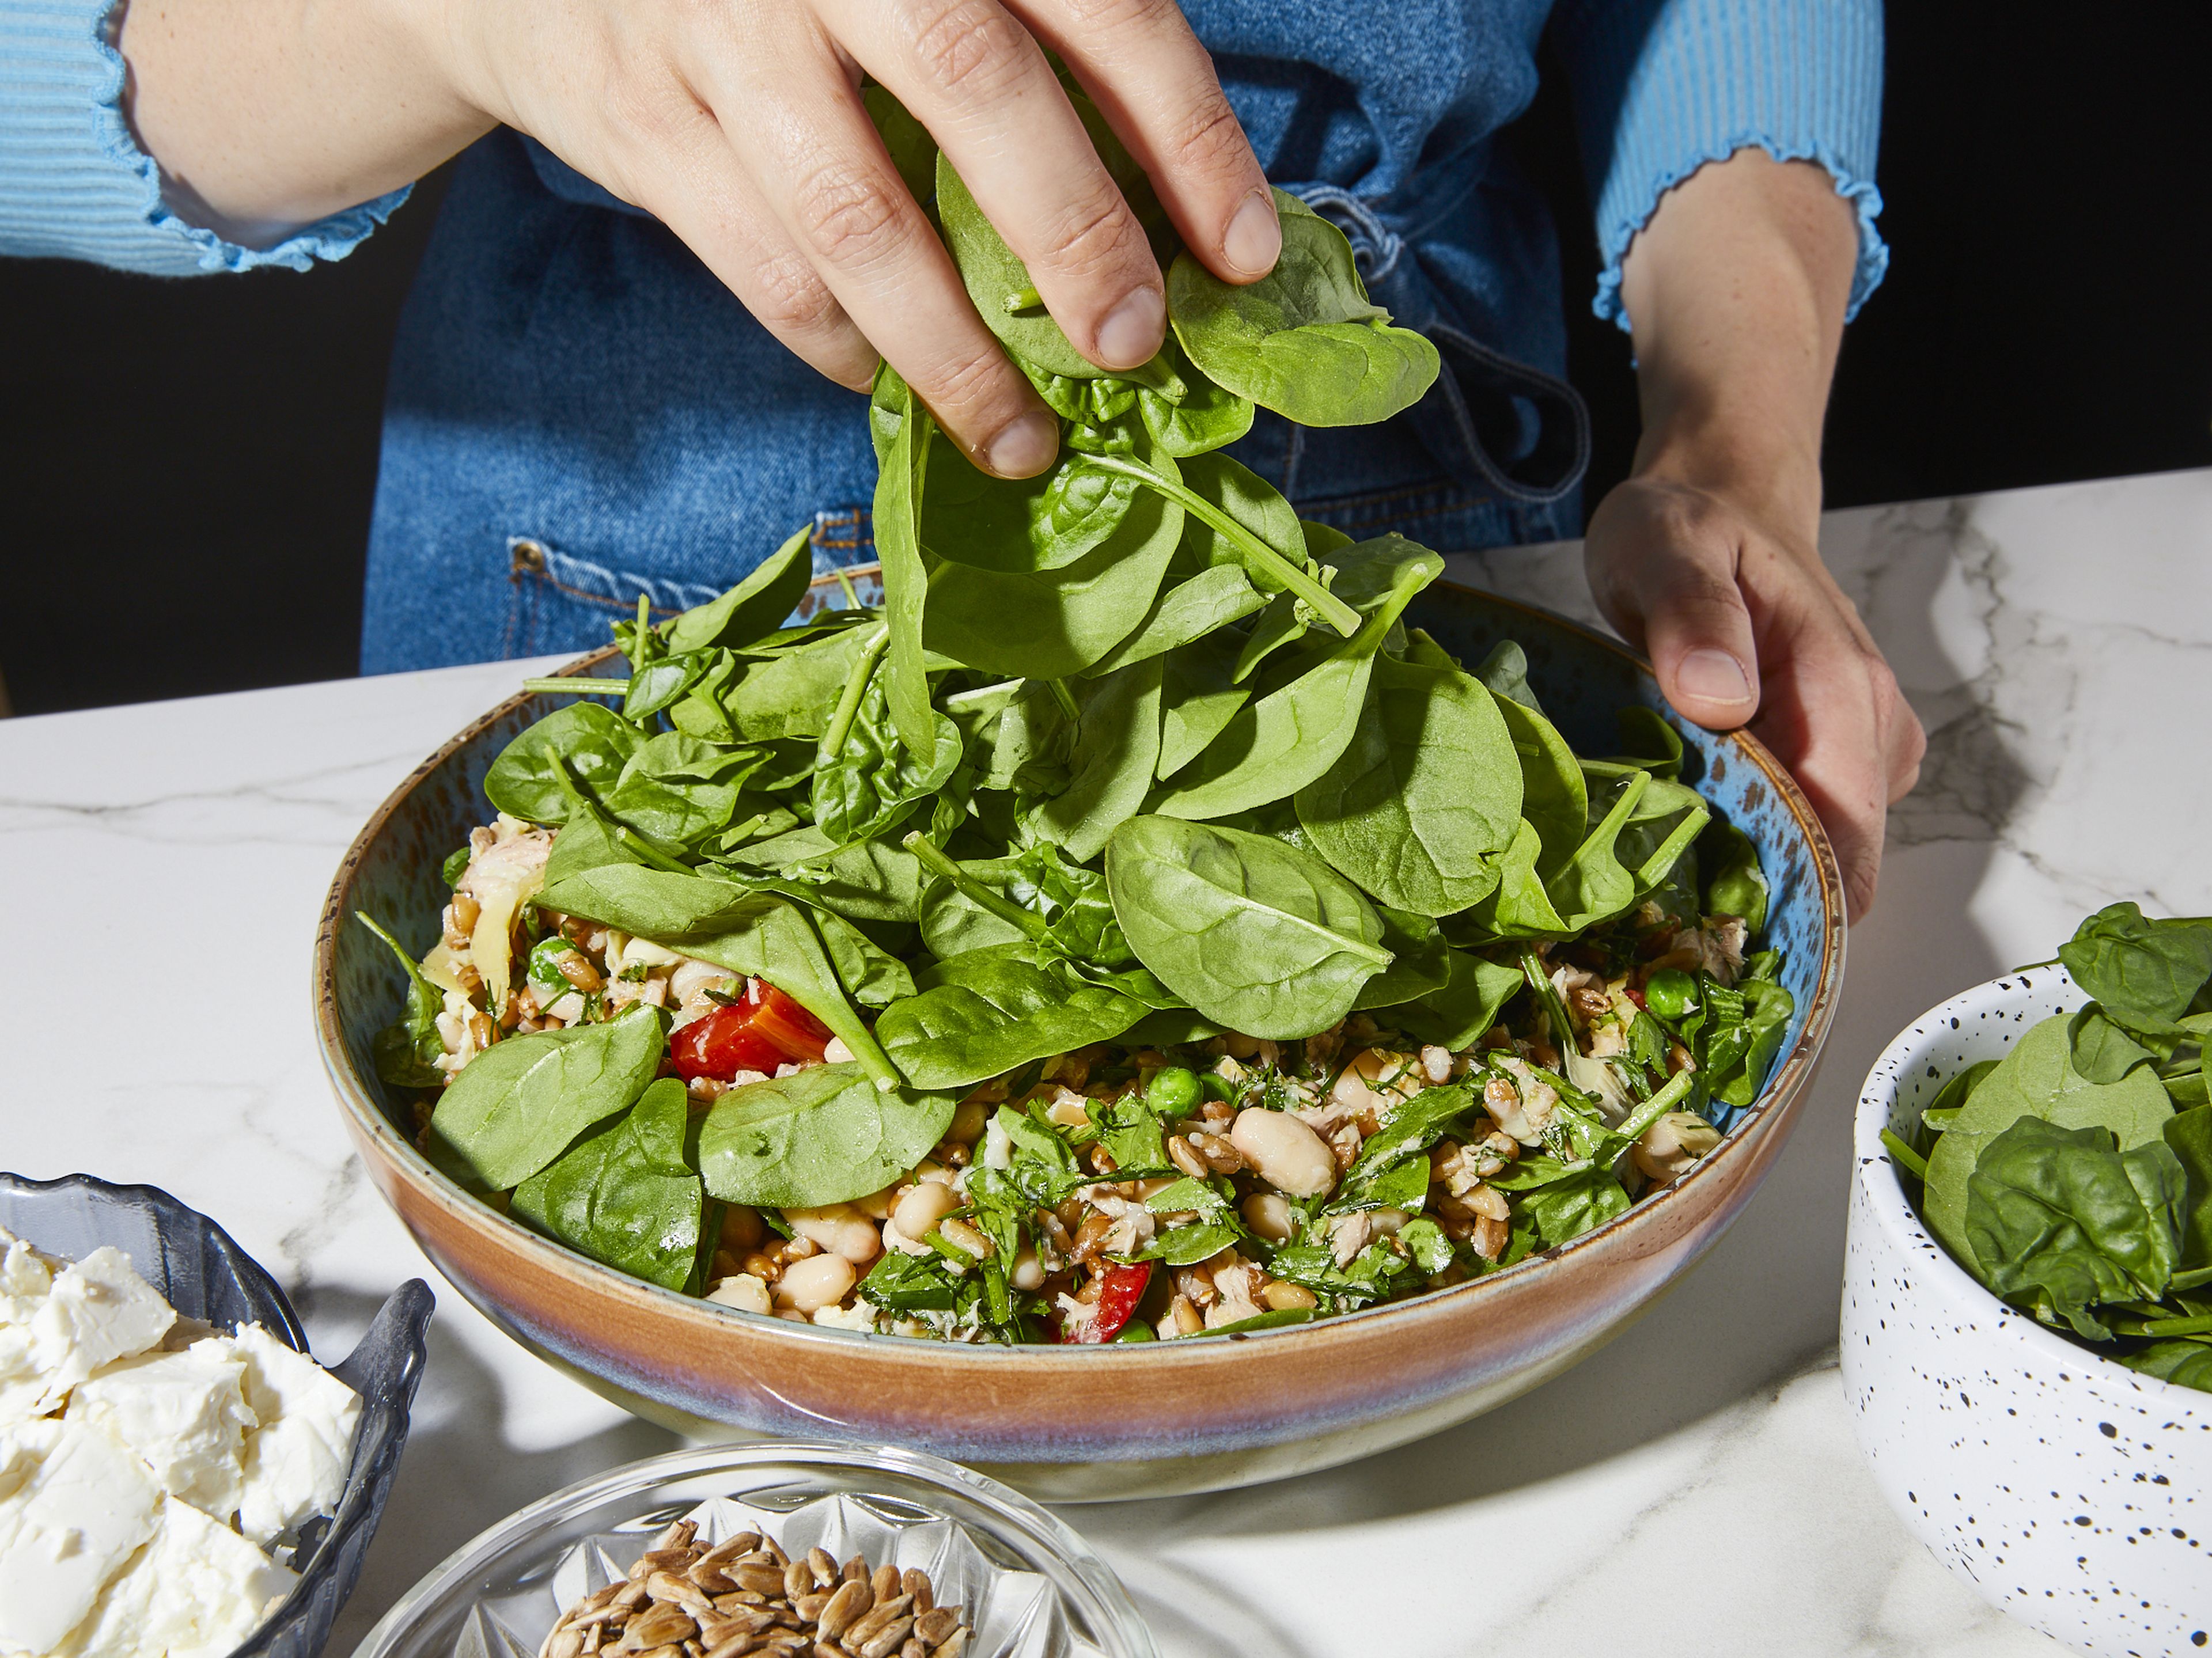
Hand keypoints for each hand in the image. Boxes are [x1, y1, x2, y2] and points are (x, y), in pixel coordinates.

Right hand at [428, 0, 1277, 472]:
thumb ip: (1028, 37)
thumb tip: (1171, 200)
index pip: (1099, 7)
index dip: (1188, 135)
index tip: (1245, 254)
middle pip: (980, 90)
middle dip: (1075, 238)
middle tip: (1132, 348)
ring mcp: (724, 35)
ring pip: (859, 218)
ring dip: (955, 354)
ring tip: (1022, 440)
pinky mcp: (643, 125)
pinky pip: (767, 269)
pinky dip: (846, 349)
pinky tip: (896, 387)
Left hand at [1583, 472, 1924, 919]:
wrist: (1720, 498)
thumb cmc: (1691, 525)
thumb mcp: (1664, 547)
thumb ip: (1690, 614)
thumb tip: (1718, 694)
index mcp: (1839, 688)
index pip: (1844, 836)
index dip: (1789, 902)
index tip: (1714, 943)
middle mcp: (1868, 729)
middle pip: (1833, 860)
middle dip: (1759, 900)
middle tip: (1663, 924)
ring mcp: (1856, 748)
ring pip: (1816, 850)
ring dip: (1749, 875)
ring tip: (1662, 880)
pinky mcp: (1829, 758)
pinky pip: (1799, 825)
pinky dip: (1747, 843)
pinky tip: (1685, 839)